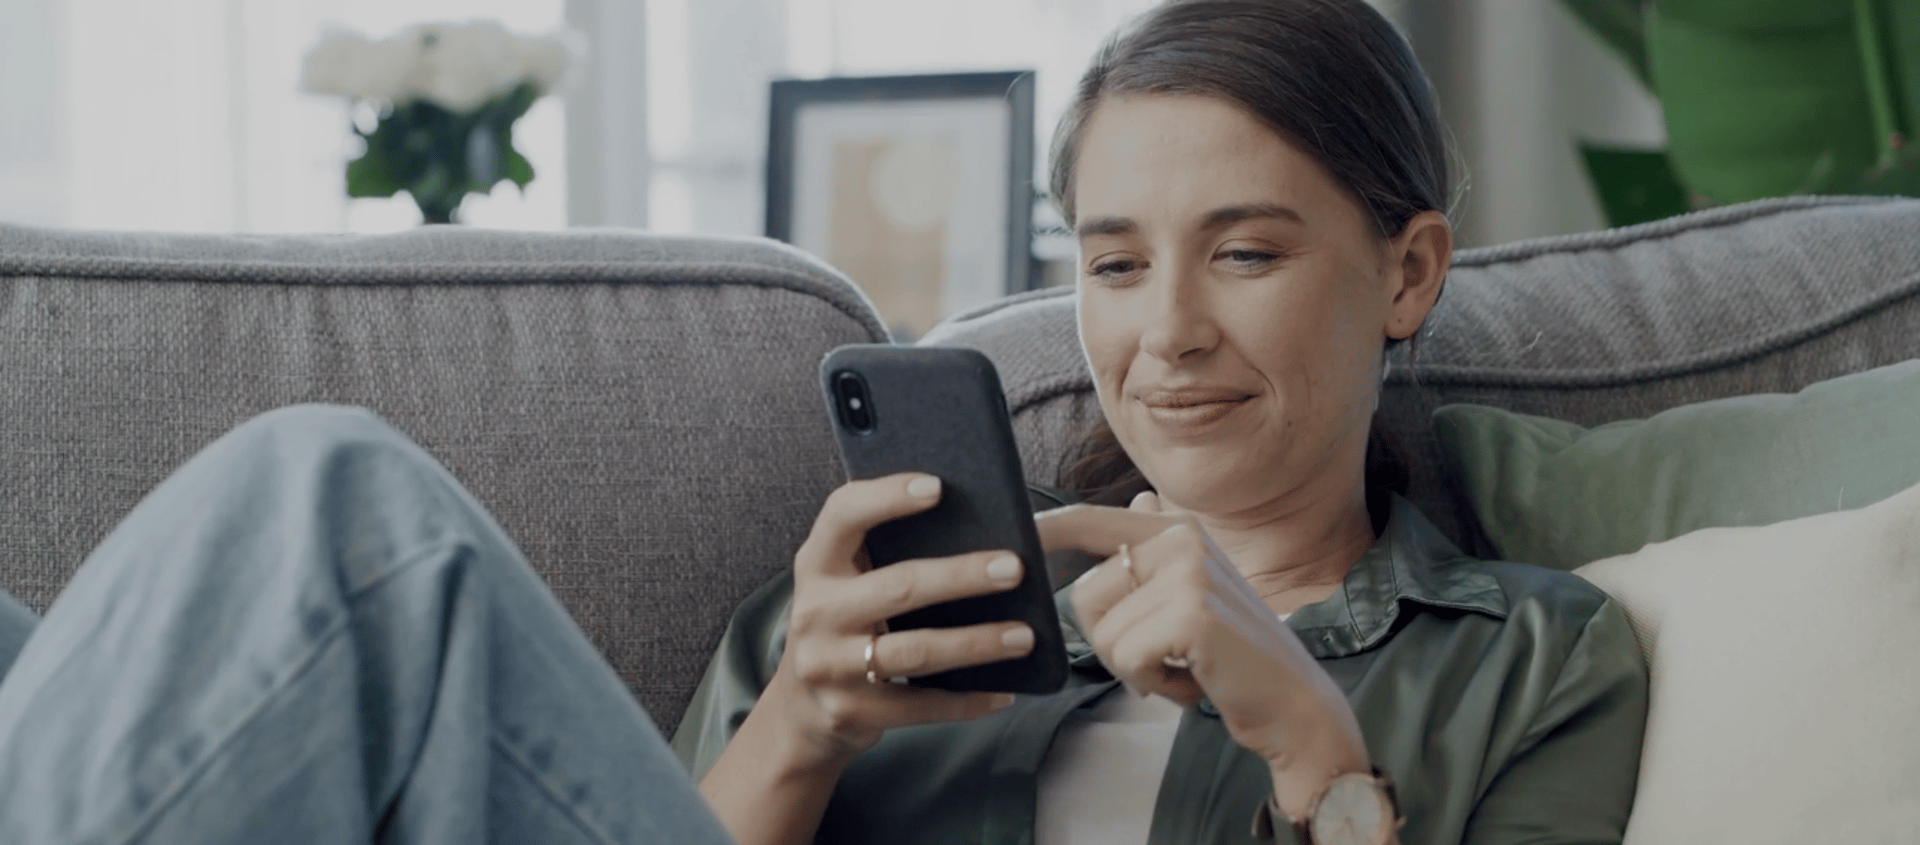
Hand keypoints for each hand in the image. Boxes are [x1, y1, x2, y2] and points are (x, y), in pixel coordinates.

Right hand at [762, 473, 1031, 771]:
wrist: (800, 710)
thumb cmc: (843, 626)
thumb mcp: (844, 583)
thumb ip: (884, 553)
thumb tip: (978, 525)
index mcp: (818, 564)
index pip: (844, 515)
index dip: (887, 497)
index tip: (938, 486)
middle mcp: (817, 611)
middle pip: (898, 587)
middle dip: (962, 576)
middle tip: (1016, 568)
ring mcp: (829, 665)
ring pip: (915, 651)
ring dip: (976, 643)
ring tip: (1024, 635)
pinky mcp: (850, 711)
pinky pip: (920, 706)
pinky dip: (966, 701)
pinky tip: (1003, 692)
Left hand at [1036, 493, 1369, 812]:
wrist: (1293, 706)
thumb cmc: (1233, 657)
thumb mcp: (1196, 593)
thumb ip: (1160, 551)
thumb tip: (1140, 500)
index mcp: (1178, 530)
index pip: (1091, 521)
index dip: (1046, 530)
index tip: (1015, 533)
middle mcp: (1183, 539)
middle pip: (1085, 595)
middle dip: (1112, 642)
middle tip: (1166, 654)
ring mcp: (1190, 572)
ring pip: (1102, 632)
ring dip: (1134, 667)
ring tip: (1183, 665)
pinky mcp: (1192, 613)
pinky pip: (1126, 655)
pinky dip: (1152, 683)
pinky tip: (1192, 680)